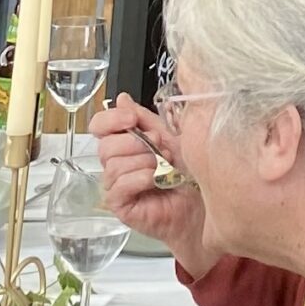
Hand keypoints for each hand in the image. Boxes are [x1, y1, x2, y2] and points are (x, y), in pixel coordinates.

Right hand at [91, 96, 207, 265]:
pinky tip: (158, 180)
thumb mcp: (170, 136)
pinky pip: (120, 185)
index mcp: (125, 143)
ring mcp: (116, 186)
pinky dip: (141, 178)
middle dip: (136, 142)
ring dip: (145, 161)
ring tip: (166, 167)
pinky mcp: (121, 206)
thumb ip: (145, 119)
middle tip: (161, 147)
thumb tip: (122, 99)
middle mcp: (116, 164)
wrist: (205, 203)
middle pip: (105, 145)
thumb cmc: (190, 171)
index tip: (132, 118)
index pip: (100, 126)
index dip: (112, 119)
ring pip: (114, 165)